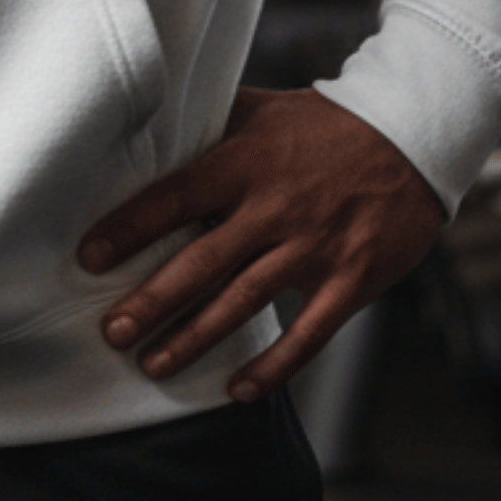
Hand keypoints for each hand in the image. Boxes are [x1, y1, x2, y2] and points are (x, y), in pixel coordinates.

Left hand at [77, 87, 443, 401]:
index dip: (129, 229)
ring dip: (195, 339)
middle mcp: (274, 208)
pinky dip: (273, 368)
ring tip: (154, 365)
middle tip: (112, 332)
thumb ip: (209, 124)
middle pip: (201, 262)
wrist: (410, 137)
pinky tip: (238, 391)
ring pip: (243, 303)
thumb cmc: (325, 124)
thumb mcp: (261, 109)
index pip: (175, 198)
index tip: (90, 257)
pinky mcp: (350, 280)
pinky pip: (307, 335)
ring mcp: (314, 248)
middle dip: (152, 301)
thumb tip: (152, 129)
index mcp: (244, 163)